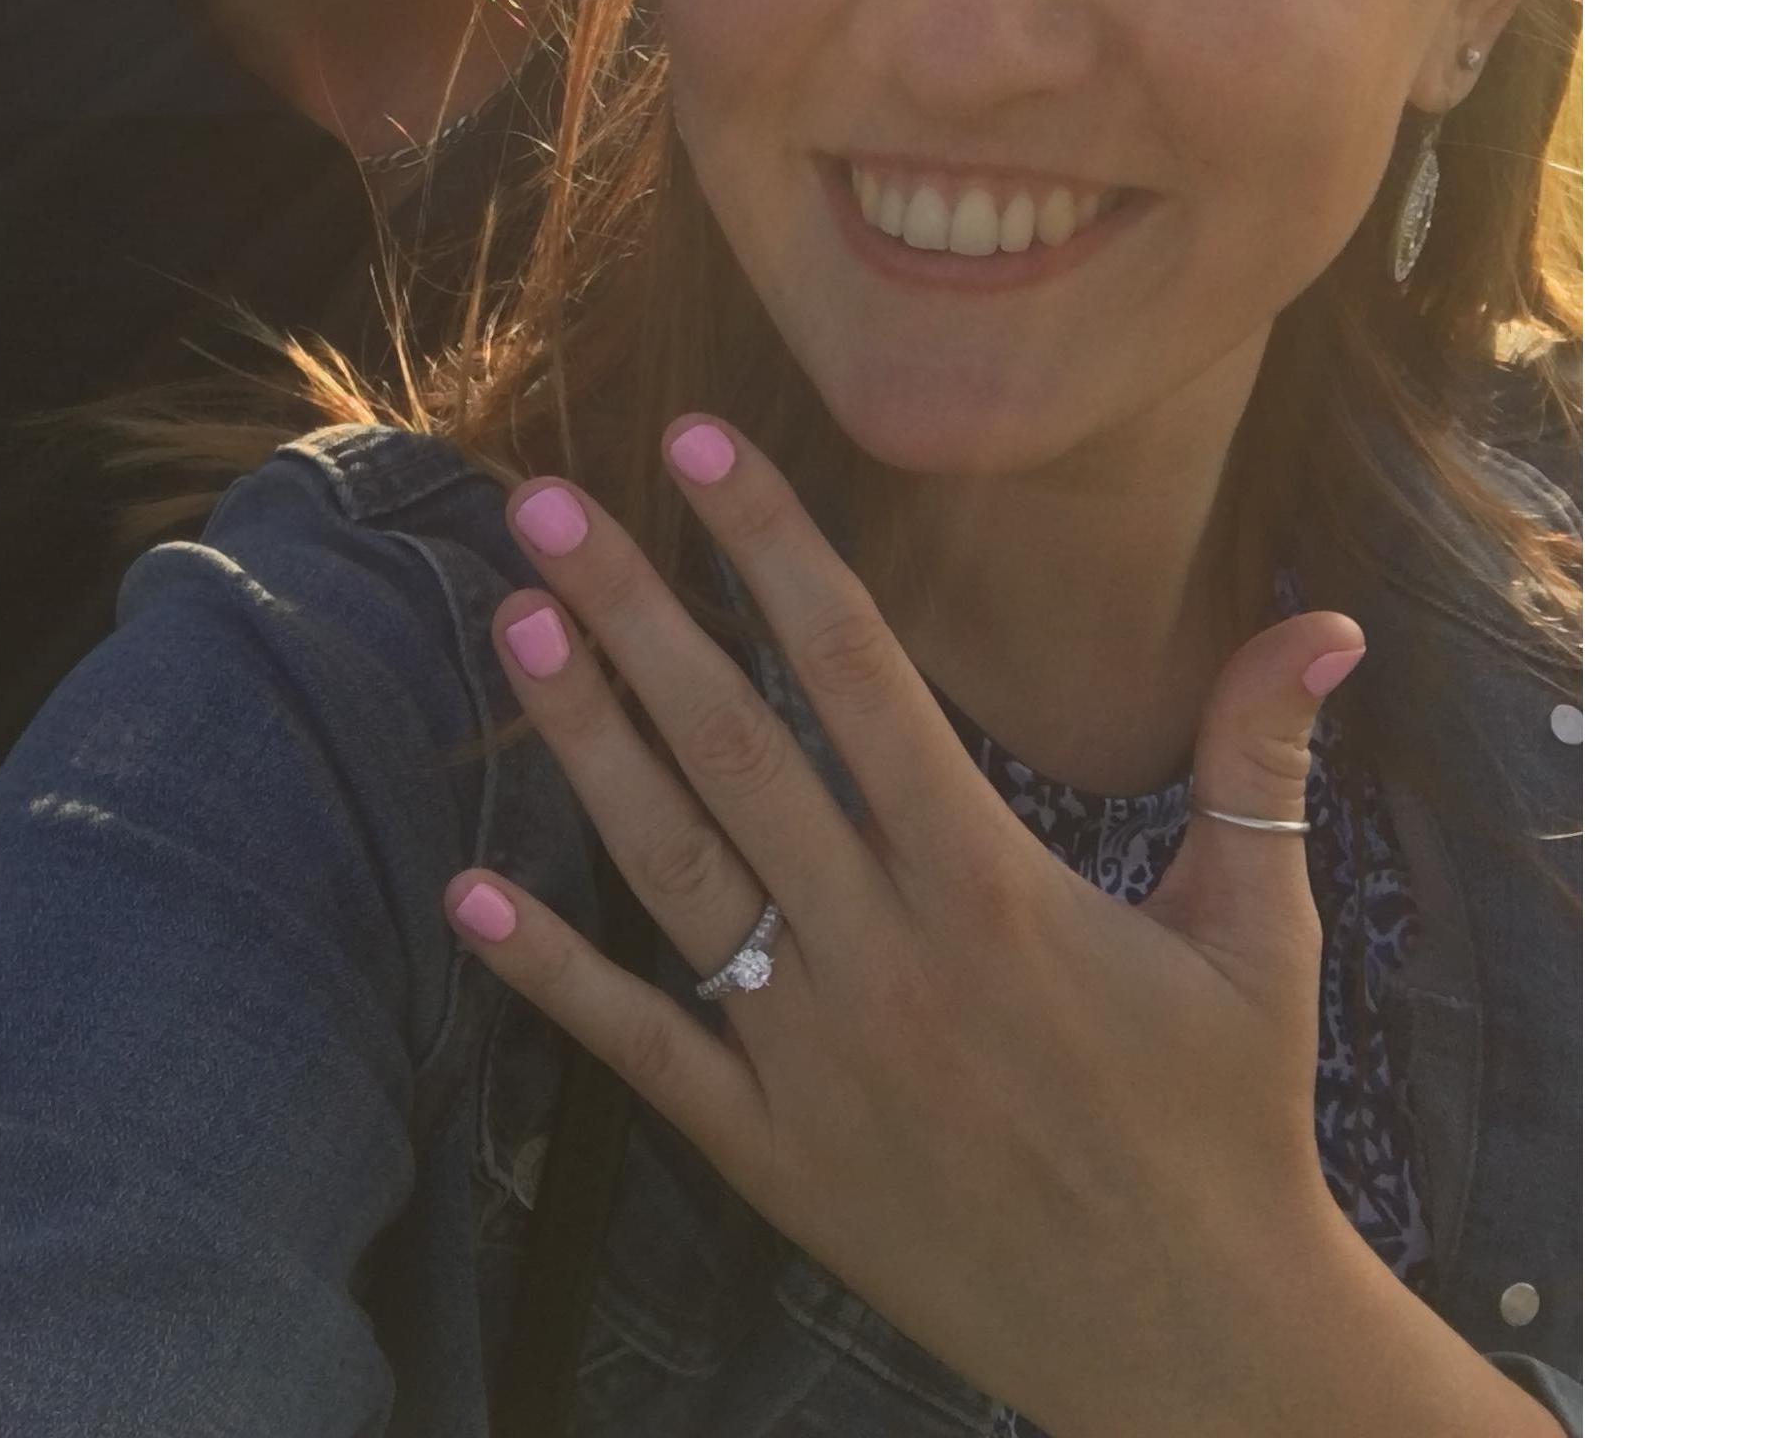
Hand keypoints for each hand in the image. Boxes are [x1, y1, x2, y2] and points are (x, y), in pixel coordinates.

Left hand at [444, 418, 1549, 1437]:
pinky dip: (553, 971)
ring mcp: (813, 1054)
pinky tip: (468, 891)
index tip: (699, 445)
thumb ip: (1259, 759)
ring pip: (674, 868)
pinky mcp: (769, 1151)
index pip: (857, 670)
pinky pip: (642, 1046)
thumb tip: (1323, 617)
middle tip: (541, 502)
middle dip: (635, 612)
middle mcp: (884, 951)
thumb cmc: (1230, 1118)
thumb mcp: (1264, 928)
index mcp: (990, 882)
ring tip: (511, 624)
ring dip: (586, 742)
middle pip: (735, 745)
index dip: (773, 547)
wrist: (1190, 1345)